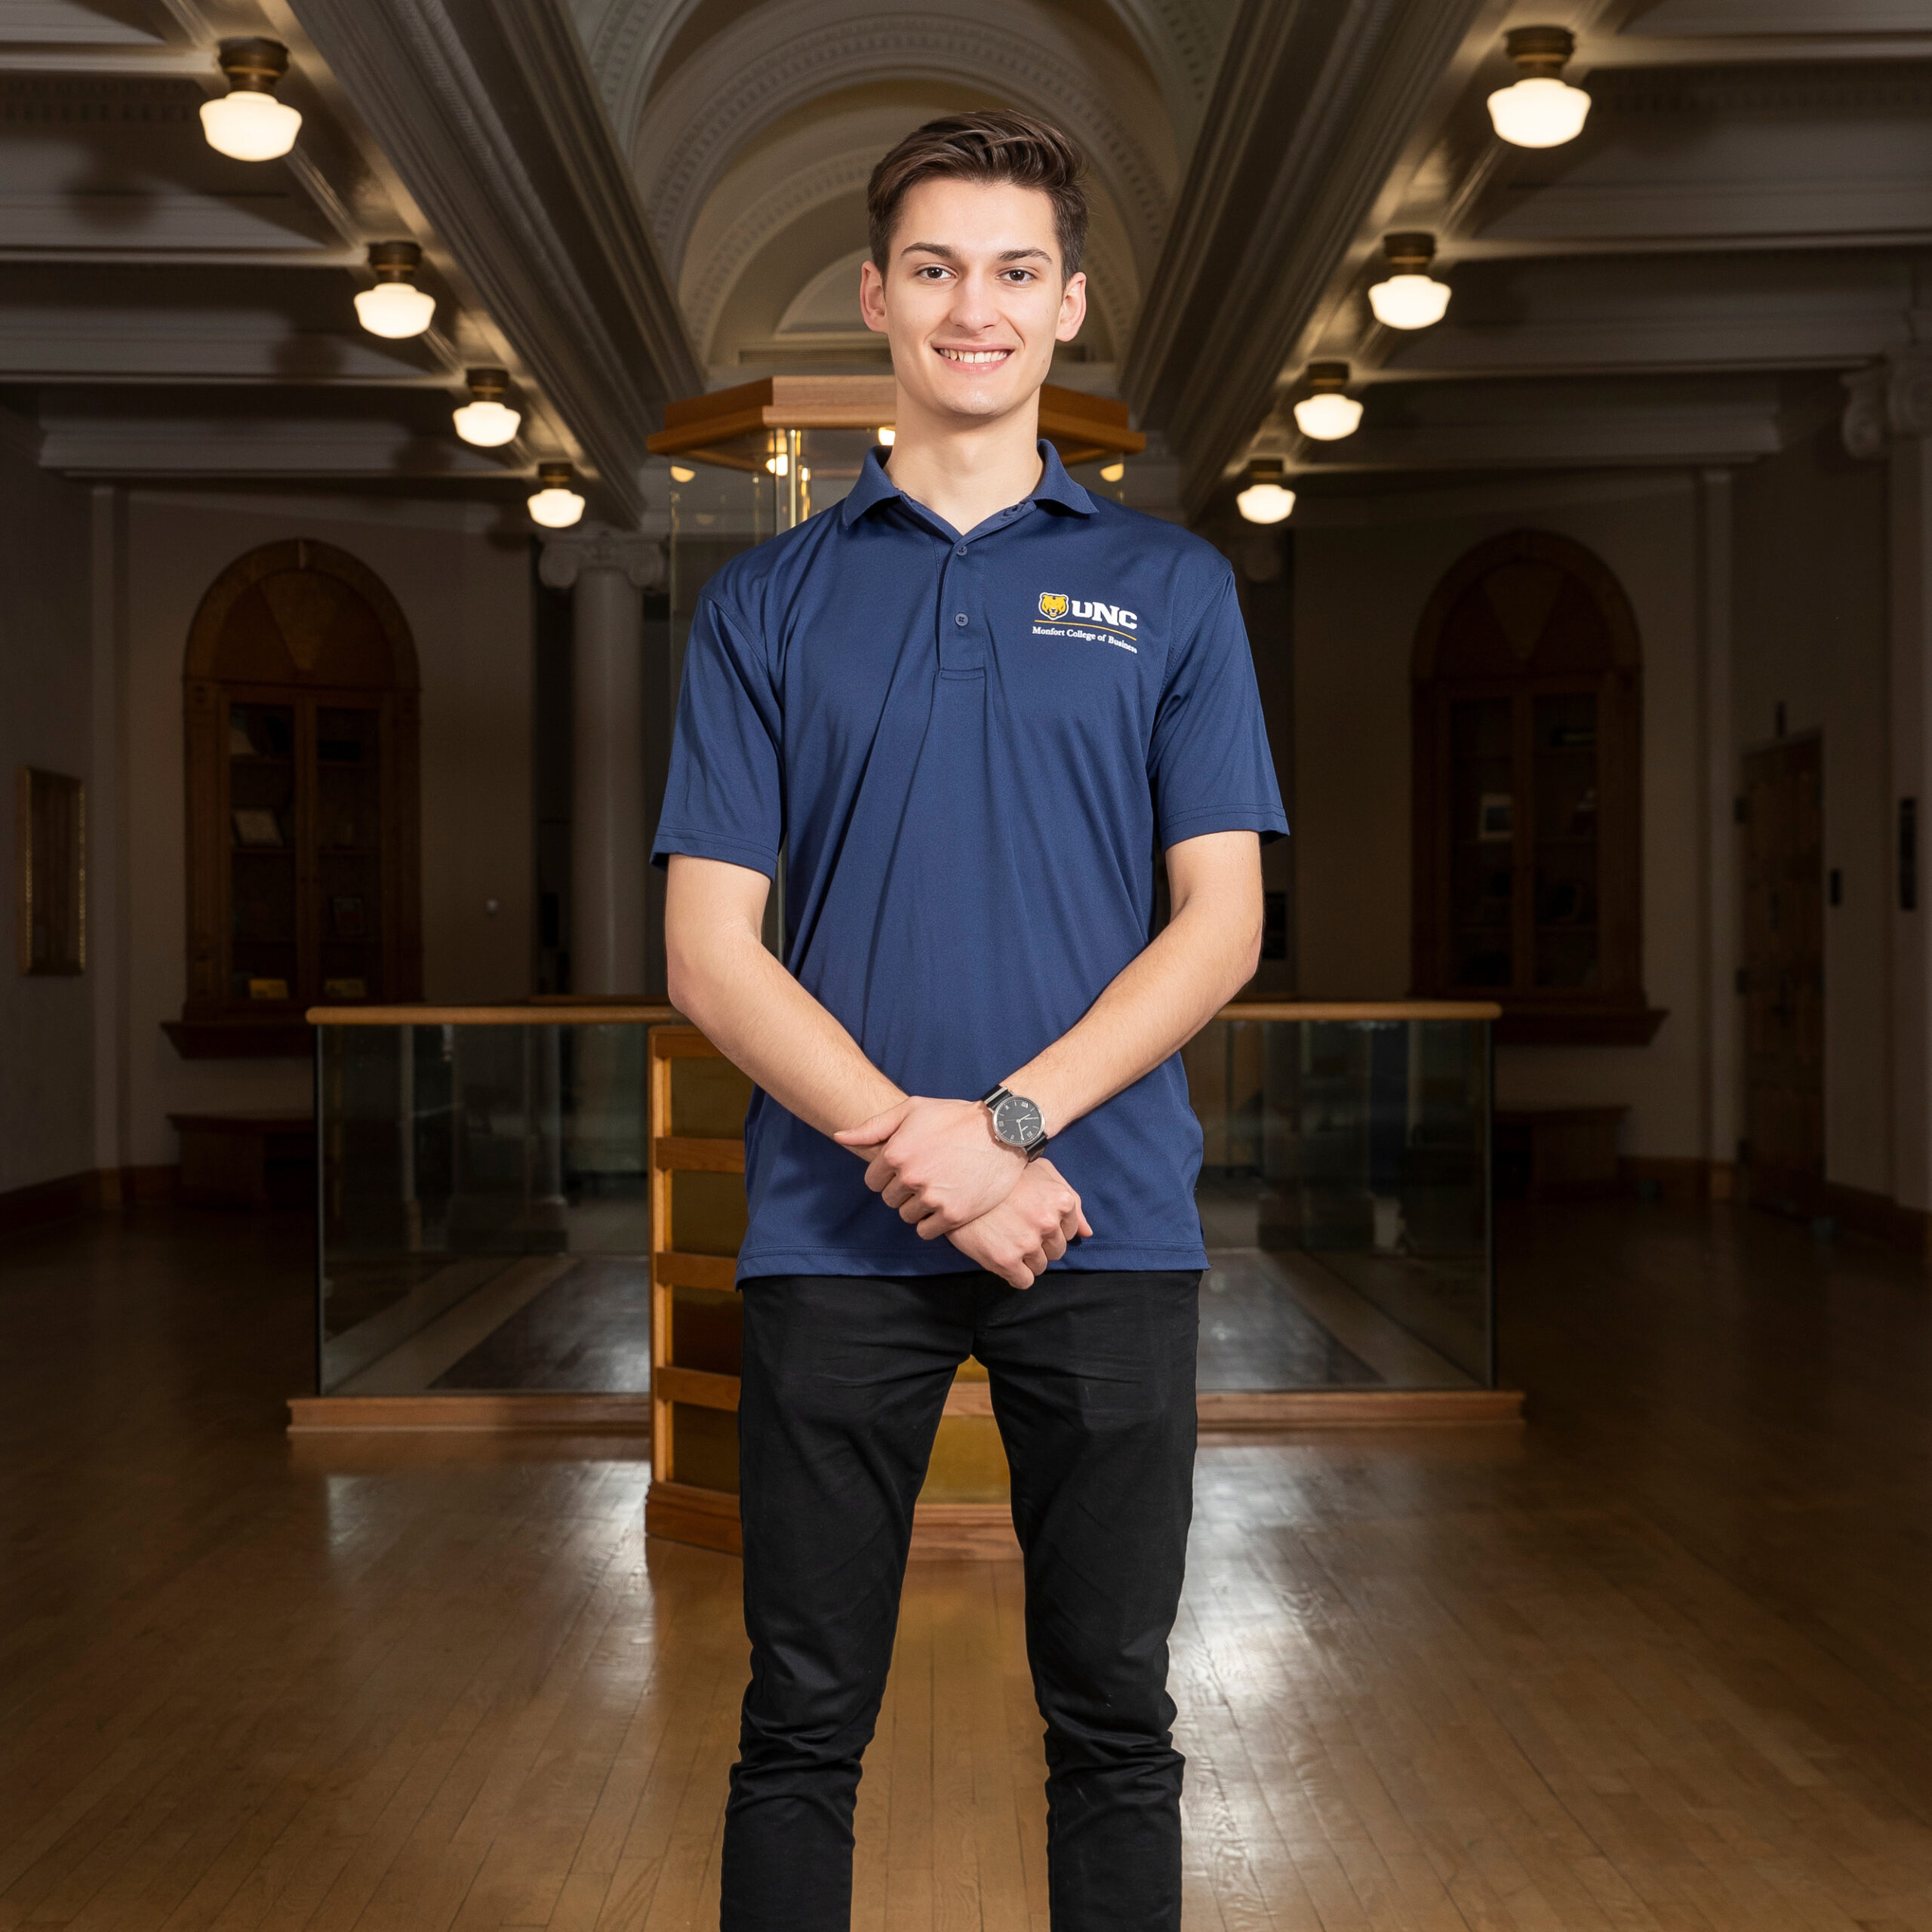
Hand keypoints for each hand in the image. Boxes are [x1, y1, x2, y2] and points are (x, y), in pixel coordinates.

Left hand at [834, 1096, 1026, 1237]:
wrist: (1003, 1130)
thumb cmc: (956, 1117)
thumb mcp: (913, 1110)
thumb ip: (874, 1127)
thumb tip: (840, 1137)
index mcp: (896, 1152)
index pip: (873, 1181)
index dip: (888, 1176)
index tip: (907, 1169)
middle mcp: (910, 1177)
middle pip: (890, 1200)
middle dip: (903, 1191)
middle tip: (927, 1176)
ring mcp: (932, 1197)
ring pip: (907, 1216)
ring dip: (919, 1206)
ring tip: (939, 1188)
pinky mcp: (953, 1214)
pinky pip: (927, 1230)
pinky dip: (933, 1222)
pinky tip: (946, 1204)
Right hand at [946, 1158, 1091, 1288]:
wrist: (960, 1181)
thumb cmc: (1004, 1175)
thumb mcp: (1043, 1173)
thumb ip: (1070, 1201)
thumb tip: (1087, 1232)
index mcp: (1061, 1201)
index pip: (1068, 1232)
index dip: (1049, 1229)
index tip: (1030, 1220)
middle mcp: (1048, 1222)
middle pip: (1055, 1251)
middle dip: (1039, 1244)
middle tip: (1016, 1229)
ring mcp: (1027, 1242)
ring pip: (1040, 1267)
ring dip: (1026, 1259)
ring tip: (1006, 1239)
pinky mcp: (1006, 1260)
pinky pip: (1024, 1281)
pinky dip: (1015, 1274)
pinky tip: (1002, 1256)